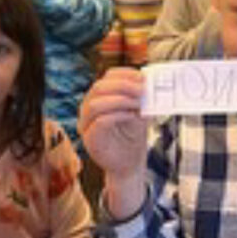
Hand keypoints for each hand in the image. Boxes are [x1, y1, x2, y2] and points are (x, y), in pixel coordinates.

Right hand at [78, 68, 146, 216]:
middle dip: (124, 86)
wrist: (129, 164)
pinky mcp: (90, 138)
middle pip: (100, 87)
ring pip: (96, 103)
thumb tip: (150, 83)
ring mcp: (86, 123)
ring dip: (120, 100)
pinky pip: (100, 122)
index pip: (108, 77)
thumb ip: (140, 98)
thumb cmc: (132, 136)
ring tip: (138, 103)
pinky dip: (117, 115)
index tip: (143, 77)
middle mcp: (88, 106)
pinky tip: (131, 115)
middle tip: (143, 89)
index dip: (126, 74)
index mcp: (100, 96)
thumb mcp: (139, 112)